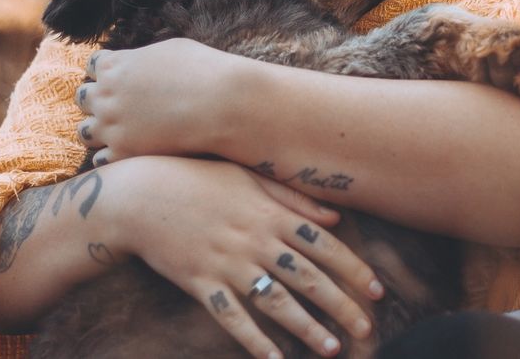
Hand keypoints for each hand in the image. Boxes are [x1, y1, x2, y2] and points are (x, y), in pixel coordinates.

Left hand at [76, 38, 250, 163]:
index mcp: (115, 65)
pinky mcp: (123, 154)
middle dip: (97, 100)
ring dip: (99, 130)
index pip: (92, 66)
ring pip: (84, 132)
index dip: (106, 72)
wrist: (223, 105)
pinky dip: (111, 155)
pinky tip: (130, 151)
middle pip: (83, 98)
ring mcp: (111, 126)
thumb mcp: (170, 49)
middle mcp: (105, 95)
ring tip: (120, 131)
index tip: (121, 79)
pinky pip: (100, 159)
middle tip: (118, 106)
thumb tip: (137, 63)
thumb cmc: (204, 71)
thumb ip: (142, 58)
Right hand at [109, 156, 383, 358]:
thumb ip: (293, 196)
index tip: (377, 291)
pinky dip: (254, 341)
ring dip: (307, 327)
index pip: (324, 245)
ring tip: (333, 348)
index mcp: (271, 213)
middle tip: (367, 329)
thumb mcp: (249, 177)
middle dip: (341, 305)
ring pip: (277, 301)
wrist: (142, 194)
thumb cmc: (199, 180)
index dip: (354, 269)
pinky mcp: (202, 283)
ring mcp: (229, 264)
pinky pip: (233, 318)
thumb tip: (336, 214)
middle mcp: (256, 240)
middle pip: (308, 277)